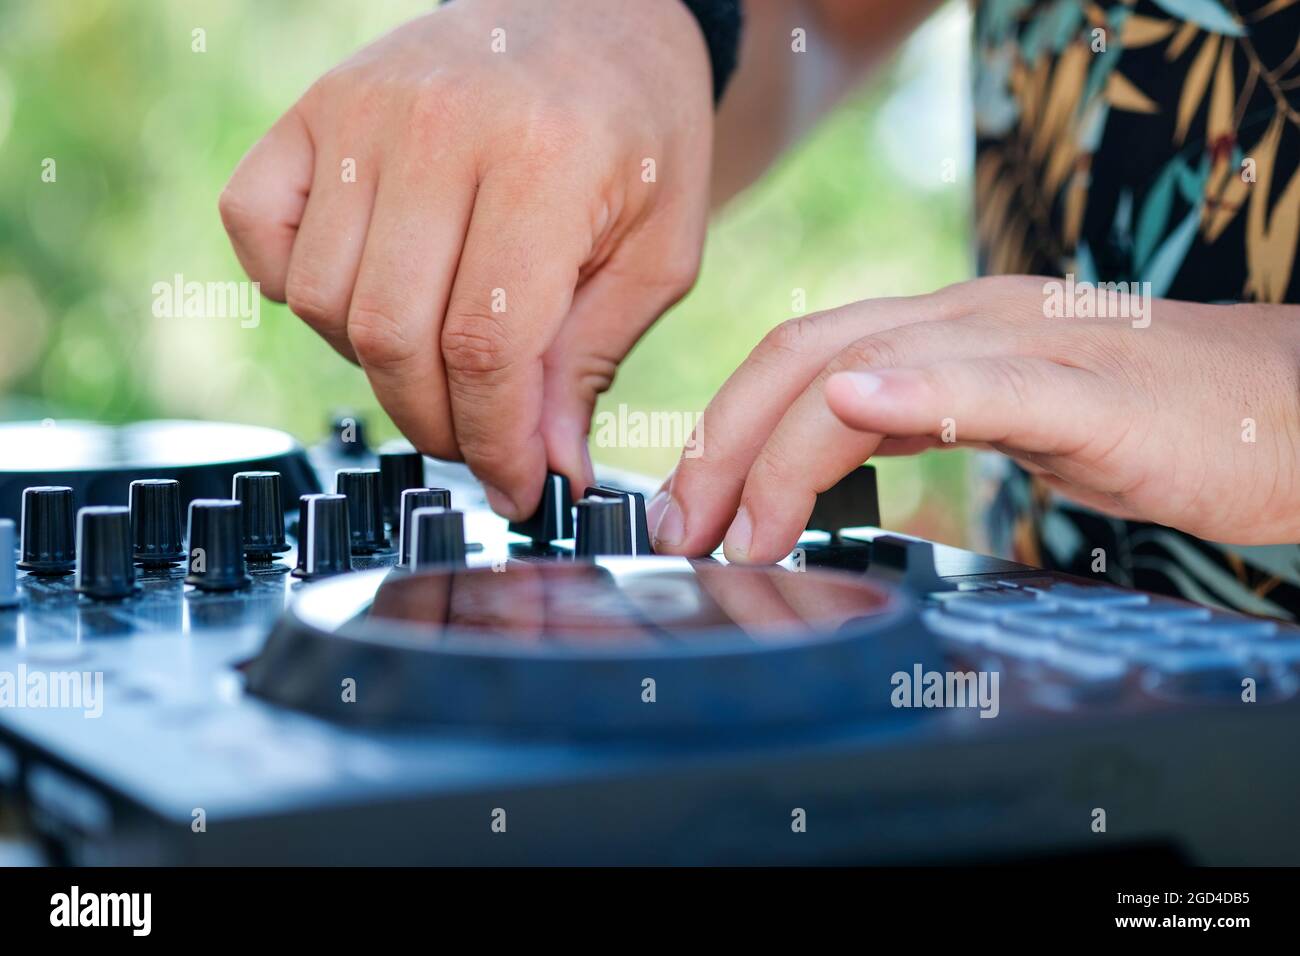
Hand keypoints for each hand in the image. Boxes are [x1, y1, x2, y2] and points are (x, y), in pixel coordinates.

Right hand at [219, 0, 711, 518]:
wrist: (597, 16)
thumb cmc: (639, 138)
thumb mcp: (659, 254)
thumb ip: (592, 360)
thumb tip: (545, 469)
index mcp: (544, 162)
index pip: (488, 345)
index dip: (497, 442)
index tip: (517, 487)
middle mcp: (437, 127)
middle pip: (394, 335)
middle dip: (437, 424)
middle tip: (479, 441)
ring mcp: (359, 111)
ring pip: (322, 300)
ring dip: (375, 365)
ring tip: (437, 356)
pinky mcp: (311, 109)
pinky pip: (256, 229)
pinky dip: (292, 287)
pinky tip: (364, 292)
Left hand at [648, 275, 1299, 560]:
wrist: (1290, 405)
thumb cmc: (1150, 420)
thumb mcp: (1005, 417)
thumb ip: (920, 422)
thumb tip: (818, 470)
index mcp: (944, 329)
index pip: (799, 355)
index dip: (723, 427)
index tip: (686, 509)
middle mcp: (971, 319)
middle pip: (806, 353)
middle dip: (723, 443)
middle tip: (684, 532)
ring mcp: (1030, 343)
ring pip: (872, 364)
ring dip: (783, 447)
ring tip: (741, 528)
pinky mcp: (1096, 390)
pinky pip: (991, 381)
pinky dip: (915, 393)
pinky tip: (860, 409)